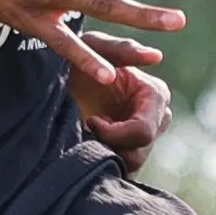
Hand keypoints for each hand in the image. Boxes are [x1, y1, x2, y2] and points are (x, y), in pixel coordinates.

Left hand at [70, 33, 171, 170]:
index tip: (91, 121)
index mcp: (155, 95)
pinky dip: (103, 162)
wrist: (58, 77)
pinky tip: (88, 143)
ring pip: (131, 164)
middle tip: (87, 127)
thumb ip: (123, 50)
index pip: (143, 132)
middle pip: (139, 153)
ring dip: (105, 153)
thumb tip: (156, 56)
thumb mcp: (94, 45)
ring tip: (87, 133)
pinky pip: (122, 169)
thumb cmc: (76, 56)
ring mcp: (144, 136)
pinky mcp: (129, 150)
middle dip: (110, 145)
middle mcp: (157, 118)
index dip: (114, 134)